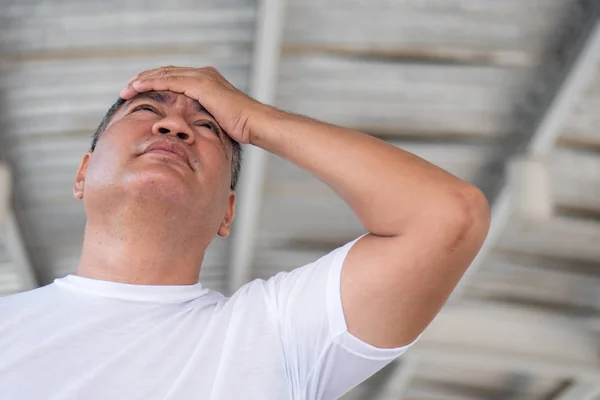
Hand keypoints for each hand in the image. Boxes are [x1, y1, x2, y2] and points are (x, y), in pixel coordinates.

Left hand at [119, 66, 263, 143]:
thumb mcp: (216, 121)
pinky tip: (137, 87)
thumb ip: (202, 119)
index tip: (140, 91)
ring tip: (127, 88)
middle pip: (167, 72)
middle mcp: (203, 74)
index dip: (156, 82)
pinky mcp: (200, 85)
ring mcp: (202, 77)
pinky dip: (151, 82)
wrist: (254, 124)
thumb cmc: (240, 128)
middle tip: (127, 88)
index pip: (175, 77)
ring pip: (164, 74)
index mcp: (207, 81)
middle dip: (145, 79)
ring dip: (142, 80)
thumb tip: (190, 131)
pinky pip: (169, 81)